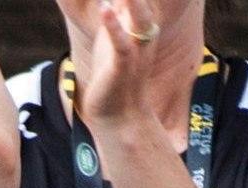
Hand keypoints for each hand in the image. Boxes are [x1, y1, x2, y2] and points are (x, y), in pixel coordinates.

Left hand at [80, 0, 167, 138]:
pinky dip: (114, 28)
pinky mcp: (121, 67)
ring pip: (136, 15)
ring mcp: (134, 48)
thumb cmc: (112, 73)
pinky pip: (120, 45)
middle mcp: (141, 30)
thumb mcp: (115, 32)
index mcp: (138, 19)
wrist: (120, 116)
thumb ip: (117, 7)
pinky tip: (106, 11)